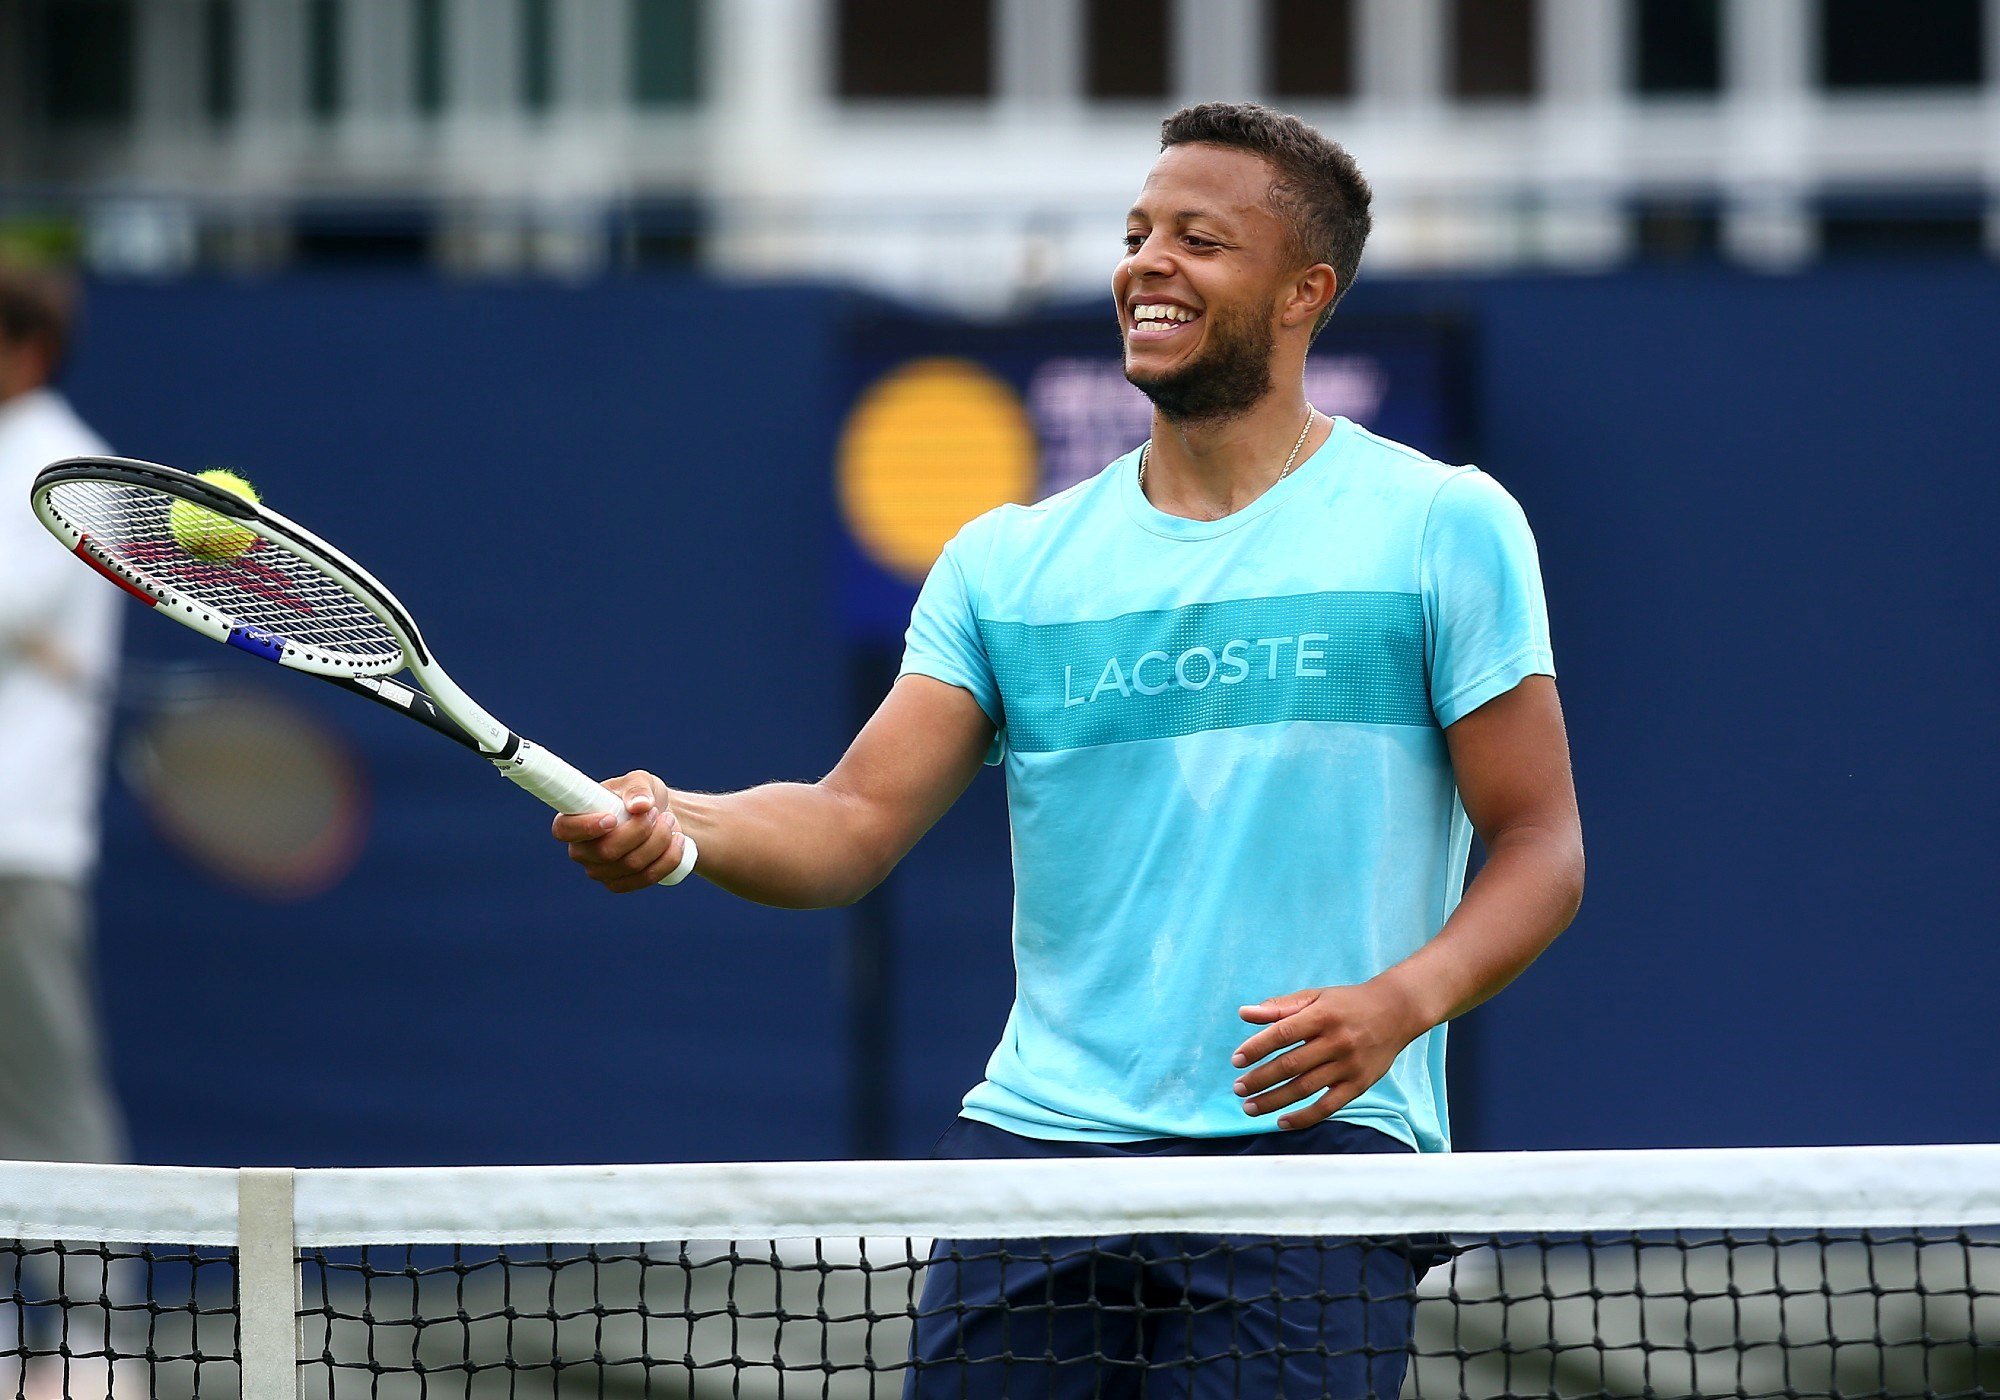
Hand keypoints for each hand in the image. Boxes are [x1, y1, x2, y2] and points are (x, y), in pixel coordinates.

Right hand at [550, 771, 688, 892]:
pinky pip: (646, 878)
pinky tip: (678, 841)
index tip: (613, 818)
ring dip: (659, 841)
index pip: (565, 830)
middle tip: (657, 812)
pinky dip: (668, 859)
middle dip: (640, 831)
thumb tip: (639, 805)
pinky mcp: (620, 884)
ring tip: (669, 821)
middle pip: (606, 851)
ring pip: (631, 865)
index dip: (586, 827)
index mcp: (574, 819)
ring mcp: (599, 871)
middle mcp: (581, 850)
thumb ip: (637, 787)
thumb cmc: (641, 796)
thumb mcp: (640, 781)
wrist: (662, 817)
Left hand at [1230, 980, 1427, 1129]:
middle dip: (1260, 1079)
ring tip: (1250, 1107)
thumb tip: (1244, 1013)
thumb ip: (1279, 1007)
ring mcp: (1349, 1065)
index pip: (1282, 1033)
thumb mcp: (1315, 996)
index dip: (1256, 1048)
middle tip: (1238, 1088)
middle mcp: (1336, 1041)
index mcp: (1322, 1015)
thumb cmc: (1347, 1003)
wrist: (1396, 1012)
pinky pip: (1328, 1106)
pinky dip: (1304, 1117)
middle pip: (1291, 1065)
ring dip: (1274, 1101)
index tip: (1236, 1060)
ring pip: (1305, 1088)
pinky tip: (1282, 1122)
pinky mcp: (1359, 1084)